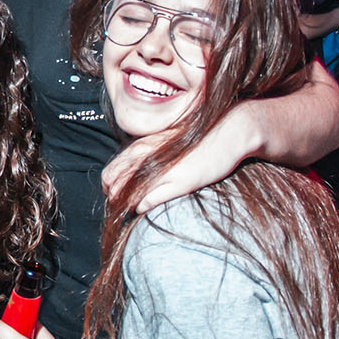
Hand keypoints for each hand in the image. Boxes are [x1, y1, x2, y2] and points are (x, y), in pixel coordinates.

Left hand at [102, 114, 251, 211]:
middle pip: (115, 182)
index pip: (111, 170)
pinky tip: (141, 208)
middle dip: (112, 196)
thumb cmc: (199, 137)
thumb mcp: (167, 139)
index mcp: (144, 145)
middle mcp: (149, 156)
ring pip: (131, 193)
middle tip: (116, 203)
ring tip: (126, 208)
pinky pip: (152, 199)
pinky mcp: (180, 181)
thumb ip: (149, 151)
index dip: (108, 184)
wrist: (230, 130)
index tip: (111, 191)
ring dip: (125, 203)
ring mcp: (164, 169)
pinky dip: (142, 206)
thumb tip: (135, 166)